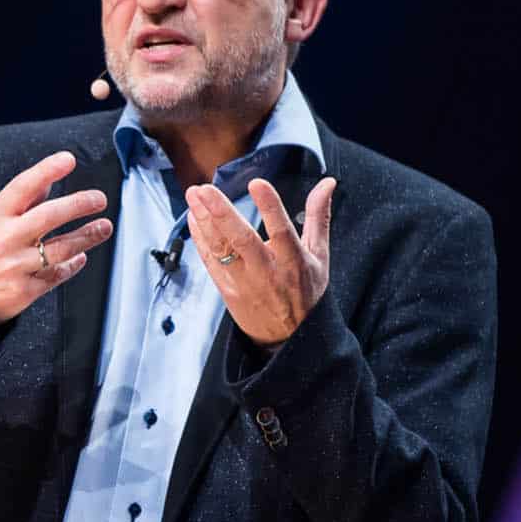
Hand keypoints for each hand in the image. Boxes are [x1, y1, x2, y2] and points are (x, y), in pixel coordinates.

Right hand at [0, 151, 113, 328]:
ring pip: (61, 247)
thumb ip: (18, 204)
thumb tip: (46, 182)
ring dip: (87, 236)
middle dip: (79, 204)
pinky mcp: (26, 291)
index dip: (46, 171)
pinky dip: (73, 264)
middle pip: (49, 216)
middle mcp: (5, 240)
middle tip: (98, 199)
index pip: (22, 187)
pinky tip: (82, 257)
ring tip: (104, 227)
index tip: (68, 160)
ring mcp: (16, 267)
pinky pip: (57, 274)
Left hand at [184, 176, 335, 347]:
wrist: (290, 339)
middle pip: (243, 241)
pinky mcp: (228, 291)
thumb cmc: (307, 292)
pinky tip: (193, 217)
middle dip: (222, 213)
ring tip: (193, 195)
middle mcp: (268, 273)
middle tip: (205, 190)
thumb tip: (327, 182)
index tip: (257, 183)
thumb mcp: (320, 256)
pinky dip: (200, 239)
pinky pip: (210, 262)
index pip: (282, 232)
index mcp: (295, 262)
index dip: (270, 207)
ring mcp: (245, 283)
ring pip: (221, 250)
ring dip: (204, 222)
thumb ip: (319, 217)